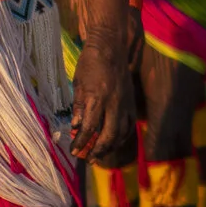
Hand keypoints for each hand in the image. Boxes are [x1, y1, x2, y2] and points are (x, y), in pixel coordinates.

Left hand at [66, 35, 133, 159]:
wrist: (112, 47)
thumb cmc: (90, 63)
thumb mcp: (78, 83)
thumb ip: (78, 106)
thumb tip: (75, 127)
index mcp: (97, 97)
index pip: (89, 127)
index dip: (81, 142)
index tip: (74, 151)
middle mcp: (114, 103)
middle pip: (108, 135)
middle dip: (97, 150)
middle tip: (88, 159)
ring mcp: (125, 103)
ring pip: (121, 133)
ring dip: (110, 147)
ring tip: (99, 155)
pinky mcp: (131, 102)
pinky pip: (129, 125)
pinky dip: (122, 137)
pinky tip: (114, 142)